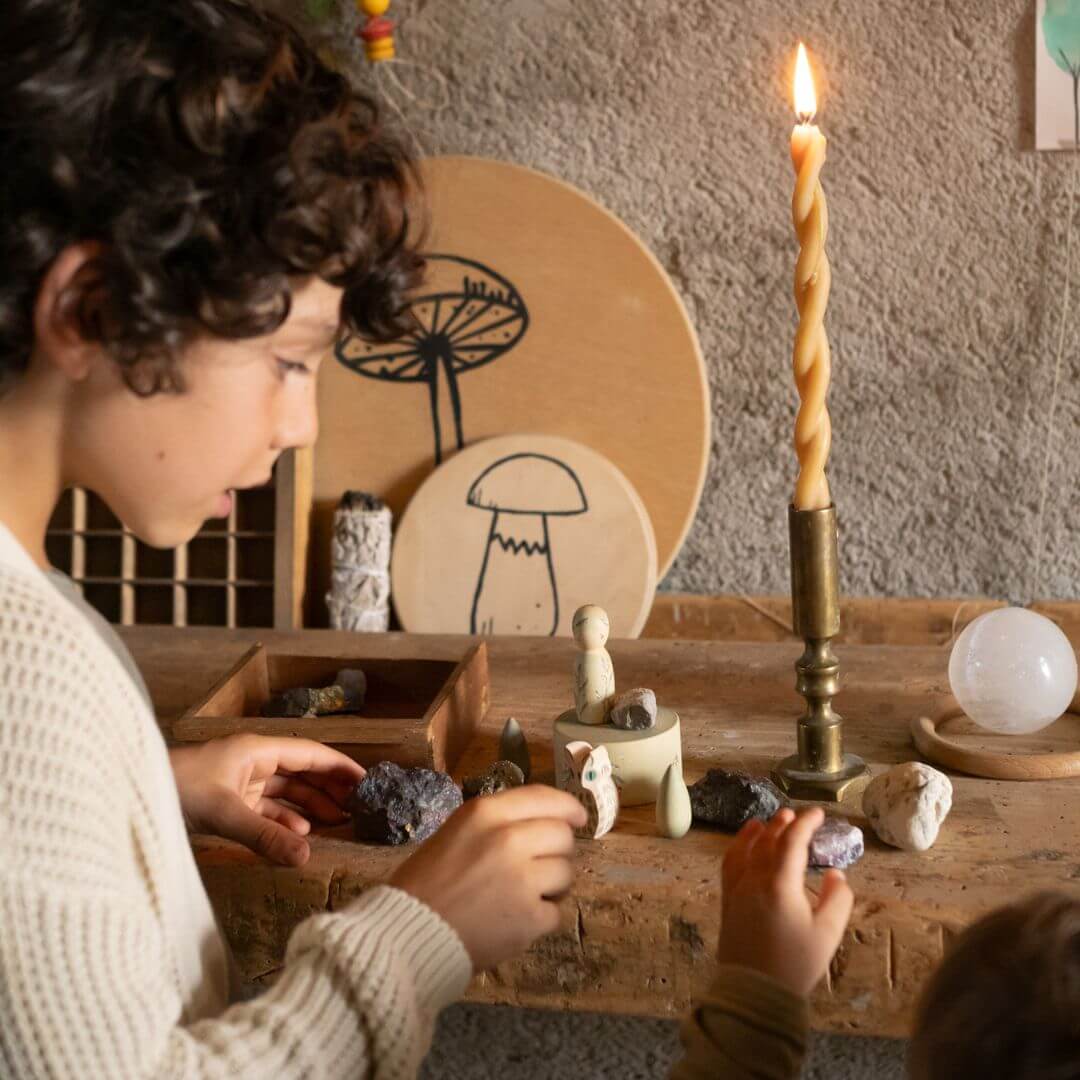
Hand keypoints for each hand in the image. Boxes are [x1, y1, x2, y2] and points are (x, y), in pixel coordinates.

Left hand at [169, 734, 364, 866]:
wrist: (132, 794)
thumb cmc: (178, 789)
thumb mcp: (225, 814)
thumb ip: (266, 836)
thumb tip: (307, 858)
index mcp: (258, 750)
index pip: (311, 755)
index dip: (340, 768)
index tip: (367, 782)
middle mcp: (253, 762)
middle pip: (302, 773)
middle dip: (329, 789)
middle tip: (357, 808)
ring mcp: (240, 782)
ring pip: (285, 792)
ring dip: (309, 808)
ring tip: (336, 824)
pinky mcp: (228, 801)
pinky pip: (266, 809)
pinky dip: (284, 821)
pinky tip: (298, 835)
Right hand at [390, 784, 586, 970]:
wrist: (406, 934)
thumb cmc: (424, 883)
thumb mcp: (456, 833)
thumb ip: (496, 823)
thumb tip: (541, 822)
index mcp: (486, 813)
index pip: (545, 797)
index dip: (568, 807)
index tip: (578, 817)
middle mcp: (509, 839)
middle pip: (562, 835)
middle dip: (557, 851)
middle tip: (539, 866)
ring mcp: (522, 879)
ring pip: (566, 873)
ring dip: (553, 886)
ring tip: (524, 896)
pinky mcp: (530, 918)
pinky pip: (555, 913)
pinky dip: (540, 919)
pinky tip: (515, 921)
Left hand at [717, 807, 853, 996]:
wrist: (755, 991)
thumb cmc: (795, 963)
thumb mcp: (827, 935)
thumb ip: (837, 900)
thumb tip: (835, 874)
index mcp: (781, 884)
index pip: (793, 842)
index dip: (806, 823)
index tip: (818, 813)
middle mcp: (755, 880)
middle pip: (768, 841)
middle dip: (782, 824)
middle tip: (793, 814)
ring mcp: (738, 889)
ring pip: (746, 850)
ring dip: (757, 833)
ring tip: (765, 822)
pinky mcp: (728, 901)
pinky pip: (730, 865)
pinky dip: (737, 848)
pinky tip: (741, 846)